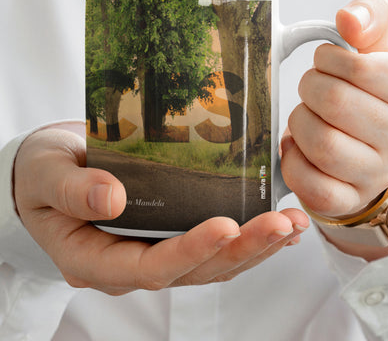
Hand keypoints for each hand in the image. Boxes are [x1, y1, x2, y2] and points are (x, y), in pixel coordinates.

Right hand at [14, 123, 307, 294]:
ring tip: (292, 223)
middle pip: (195, 270)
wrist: (51, 170)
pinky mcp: (169, 233)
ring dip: (256, 246)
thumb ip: (72, 191)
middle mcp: (131, 263)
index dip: (190, 252)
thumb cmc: (42, 172)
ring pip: (212, 263)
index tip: (226, 225)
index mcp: (96, 259)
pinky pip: (214, 245)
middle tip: (281, 223)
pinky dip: (249, 238)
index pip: (150, 268)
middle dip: (242, 250)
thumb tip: (111, 199)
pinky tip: (280, 225)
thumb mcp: (45, 175)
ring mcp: (153, 251)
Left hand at [281, 0, 387, 216]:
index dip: (329, 60)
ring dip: (299, 123)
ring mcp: (374, 174)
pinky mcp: (345, 199)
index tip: (326, 63)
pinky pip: (306, 179)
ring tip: (307, 118)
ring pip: (319, 141)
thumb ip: (370, 23)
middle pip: (333, 102)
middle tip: (312, 90)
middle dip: (309, 88)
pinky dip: (292, 158)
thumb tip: (347, 17)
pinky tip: (298, 147)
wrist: (370, 156)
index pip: (360, 67)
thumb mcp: (377, 57)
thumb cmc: (368, 102)